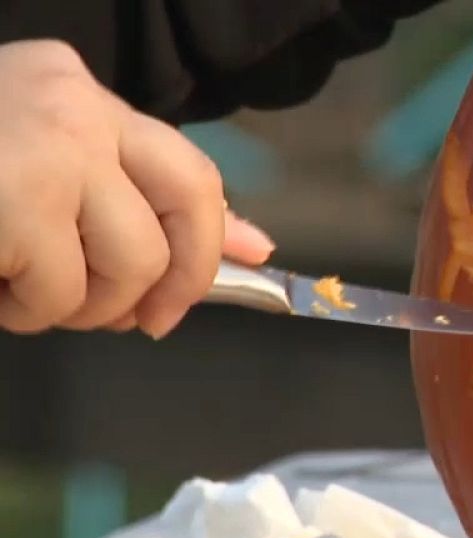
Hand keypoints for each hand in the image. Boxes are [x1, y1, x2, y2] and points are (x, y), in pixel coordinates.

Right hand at [0, 39, 275, 338]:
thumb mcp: (42, 166)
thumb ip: (133, 198)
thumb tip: (255, 246)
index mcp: (79, 93)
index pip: (189, 172)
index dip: (212, 243)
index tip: (209, 288)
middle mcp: (72, 106)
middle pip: (169, 230)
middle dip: (149, 293)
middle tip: (109, 317)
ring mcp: (43, 148)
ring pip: (119, 271)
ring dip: (67, 307)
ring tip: (12, 287)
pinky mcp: (11, 197)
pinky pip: (54, 291)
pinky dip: (18, 308)